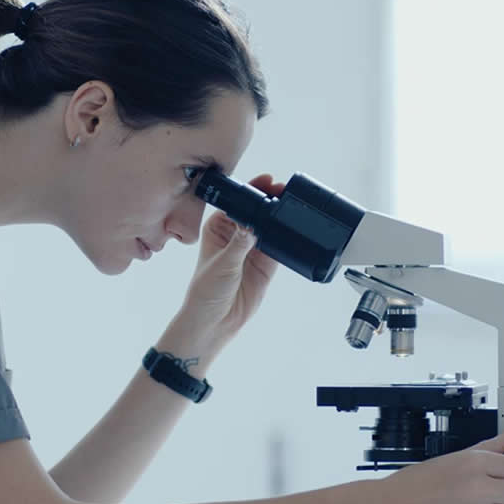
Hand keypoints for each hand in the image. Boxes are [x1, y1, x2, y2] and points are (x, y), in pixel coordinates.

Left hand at [174, 174, 283, 357]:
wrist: (215, 322)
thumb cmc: (206, 291)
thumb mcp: (222, 263)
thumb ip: (239, 243)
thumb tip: (252, 224)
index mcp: (218, 227)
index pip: (238, 202)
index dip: (252, 191)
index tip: (266, 181)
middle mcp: (236, 235)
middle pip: (258, 212)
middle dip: (271, 201)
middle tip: (284, 192)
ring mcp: (253, 249)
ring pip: (271, 227)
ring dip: (282, 219)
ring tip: (294, 208)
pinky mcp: (266, 264)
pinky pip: (281, 247)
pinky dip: (288, 240)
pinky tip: (297, 231)